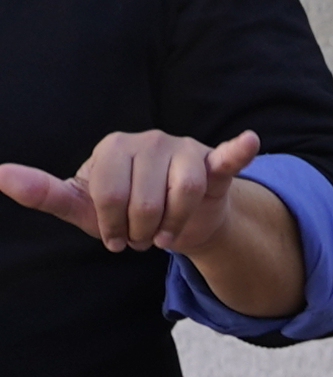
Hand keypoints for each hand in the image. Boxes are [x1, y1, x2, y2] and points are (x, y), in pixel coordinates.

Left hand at [3, 129, 304, 317]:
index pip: (108, 196)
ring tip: (167, 230)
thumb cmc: (125, 212)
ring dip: (174, 226)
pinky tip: (244, 142)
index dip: (113, 226)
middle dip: (143, 229)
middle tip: (145, 235)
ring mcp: (184, 147)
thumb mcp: (83, 209)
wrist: (179, 223)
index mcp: (112, 147)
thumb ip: (44, 193)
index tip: (115, 237)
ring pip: (180, 195)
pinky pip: (226, 156)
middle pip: (144, 200)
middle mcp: (149, 139)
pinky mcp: (215, 161)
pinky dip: (236, 150)